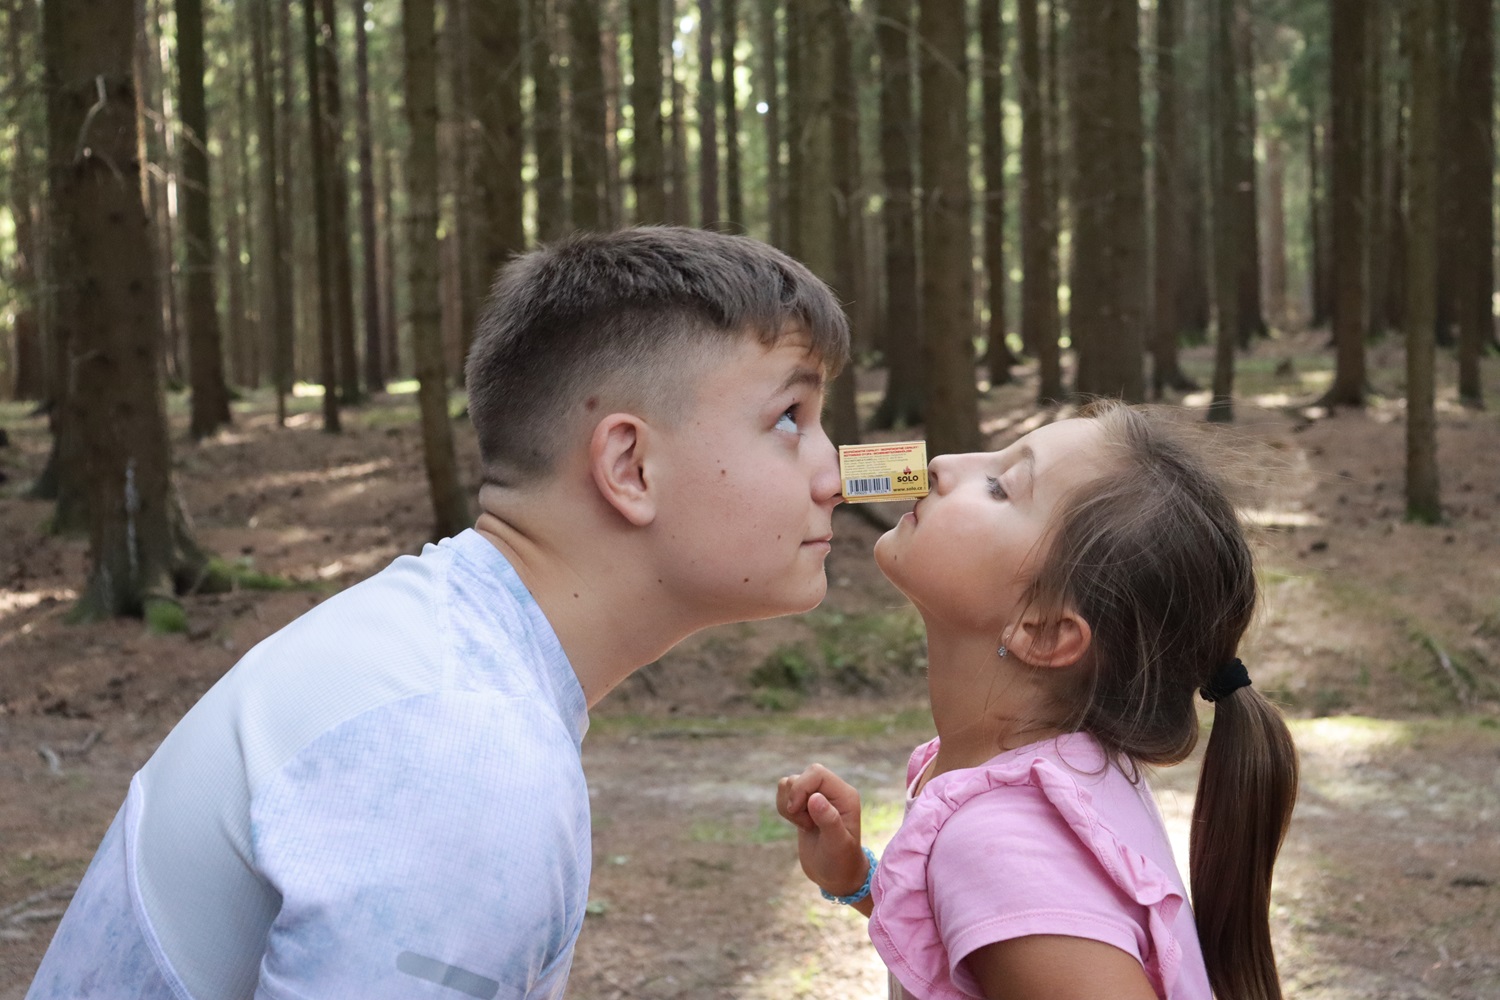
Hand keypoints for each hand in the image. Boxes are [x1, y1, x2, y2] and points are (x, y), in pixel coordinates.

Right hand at [776, 764, 866, 897]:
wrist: (835, 876)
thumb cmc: (841, 862)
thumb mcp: (836, 844)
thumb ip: (828, 820)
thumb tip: (815, 798)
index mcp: (845, 795)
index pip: (816, 773)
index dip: (801, 788)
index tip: (796, 811)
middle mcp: (832, 791)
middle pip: (801, 776)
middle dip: (794, 798)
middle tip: (804, 823)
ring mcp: (818, 796)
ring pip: (790, 783)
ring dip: (788, 804)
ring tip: (804, 825)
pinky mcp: (805, 804)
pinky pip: (785, 793)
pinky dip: (784, 807)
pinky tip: (799, 824)